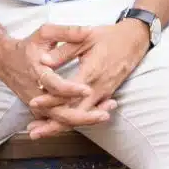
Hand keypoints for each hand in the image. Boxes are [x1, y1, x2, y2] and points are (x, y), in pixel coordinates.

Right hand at [0, 25, 112, 137]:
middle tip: (104, 114)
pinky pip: (58, 120)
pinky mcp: (39, 110)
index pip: (54, 86)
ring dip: (83, 121)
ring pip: (60, 120)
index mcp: (37, 72)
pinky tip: (95, 116)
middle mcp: (36, 93)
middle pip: (58, 112)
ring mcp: (37, 104)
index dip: (70, 90)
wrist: (5, 61)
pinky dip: (76, 121)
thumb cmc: (28, 46)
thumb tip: (87, 30)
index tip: (87, 89)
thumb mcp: (45, 33)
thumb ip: (66, 32)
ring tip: (105, 115)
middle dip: (81, 116)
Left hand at [25, 20, 148, 138]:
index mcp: (92, 71)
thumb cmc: (109, 37)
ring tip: (40, 133)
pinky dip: (73, 121)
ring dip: (60, 126)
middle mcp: (98, 87)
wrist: (135, 40)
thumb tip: (43, 60)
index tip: (33, 102)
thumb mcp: (86, 36)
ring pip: (81, 116)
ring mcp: (103, 94)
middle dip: (54, 124)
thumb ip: (64, 50)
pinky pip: (88, 113)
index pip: (69, 92)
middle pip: (75, 113)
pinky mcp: (105, 96)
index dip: (51, 99)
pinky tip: (58, 126)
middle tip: (33, 133)